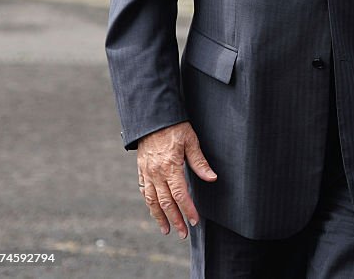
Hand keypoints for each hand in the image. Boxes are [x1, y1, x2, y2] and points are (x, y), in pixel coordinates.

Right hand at [137, 122, 216, 238]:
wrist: (152, 119)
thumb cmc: (174, 128)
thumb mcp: (191, 141)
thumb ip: (200, 162)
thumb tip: (212, 178)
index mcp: (170, 167)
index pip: (180, 194)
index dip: (188, 209)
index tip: (195, 221)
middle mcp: (156, 173)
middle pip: (166, 203)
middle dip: (175, 220)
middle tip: (183, 233)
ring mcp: (147, 173)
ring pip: (152, 201)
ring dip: (160, 217)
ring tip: (167, 230)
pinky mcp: (142, 171)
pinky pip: (144, 192)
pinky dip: (149, 204)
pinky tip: (154, 211)